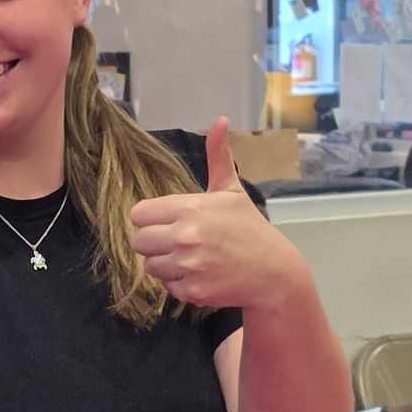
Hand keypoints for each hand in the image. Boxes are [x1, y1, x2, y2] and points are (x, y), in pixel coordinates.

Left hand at [129, 119, 307, 311]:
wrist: (273, 271)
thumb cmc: (249, 228)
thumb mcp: (231, 190)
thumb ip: (218, 156)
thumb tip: (220, 120)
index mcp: (189, 208)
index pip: (138, 214)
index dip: (150, 219)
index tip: (167, 222)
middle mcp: (185, 236)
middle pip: (138, 241)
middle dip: (154, 242)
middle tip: (178, 242)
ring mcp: (188, 265)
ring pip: (150, 266)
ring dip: (165, 264)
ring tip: (191, 258)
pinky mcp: (192, 291)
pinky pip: (167, 287)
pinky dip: (179, 284)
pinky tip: (200, 274)